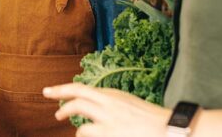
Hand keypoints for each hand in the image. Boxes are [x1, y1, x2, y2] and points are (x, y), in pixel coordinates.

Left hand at [43, 83, 169, 136]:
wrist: (171, 130)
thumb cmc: (154, 120)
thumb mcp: (130, 105)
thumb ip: (112, 104)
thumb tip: (96, 108)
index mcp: (114, 94)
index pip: (82, 89)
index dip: (64, 89)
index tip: (50, 91)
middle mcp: (109, 104)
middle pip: (77, 98)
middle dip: (59, 99)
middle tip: (51, 106)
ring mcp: (109, 121)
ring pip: (80, 120)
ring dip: (72, 123)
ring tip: (67, 124)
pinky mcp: (110, 134)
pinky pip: (87, 134)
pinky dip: (84, 135)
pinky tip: (84, 135)